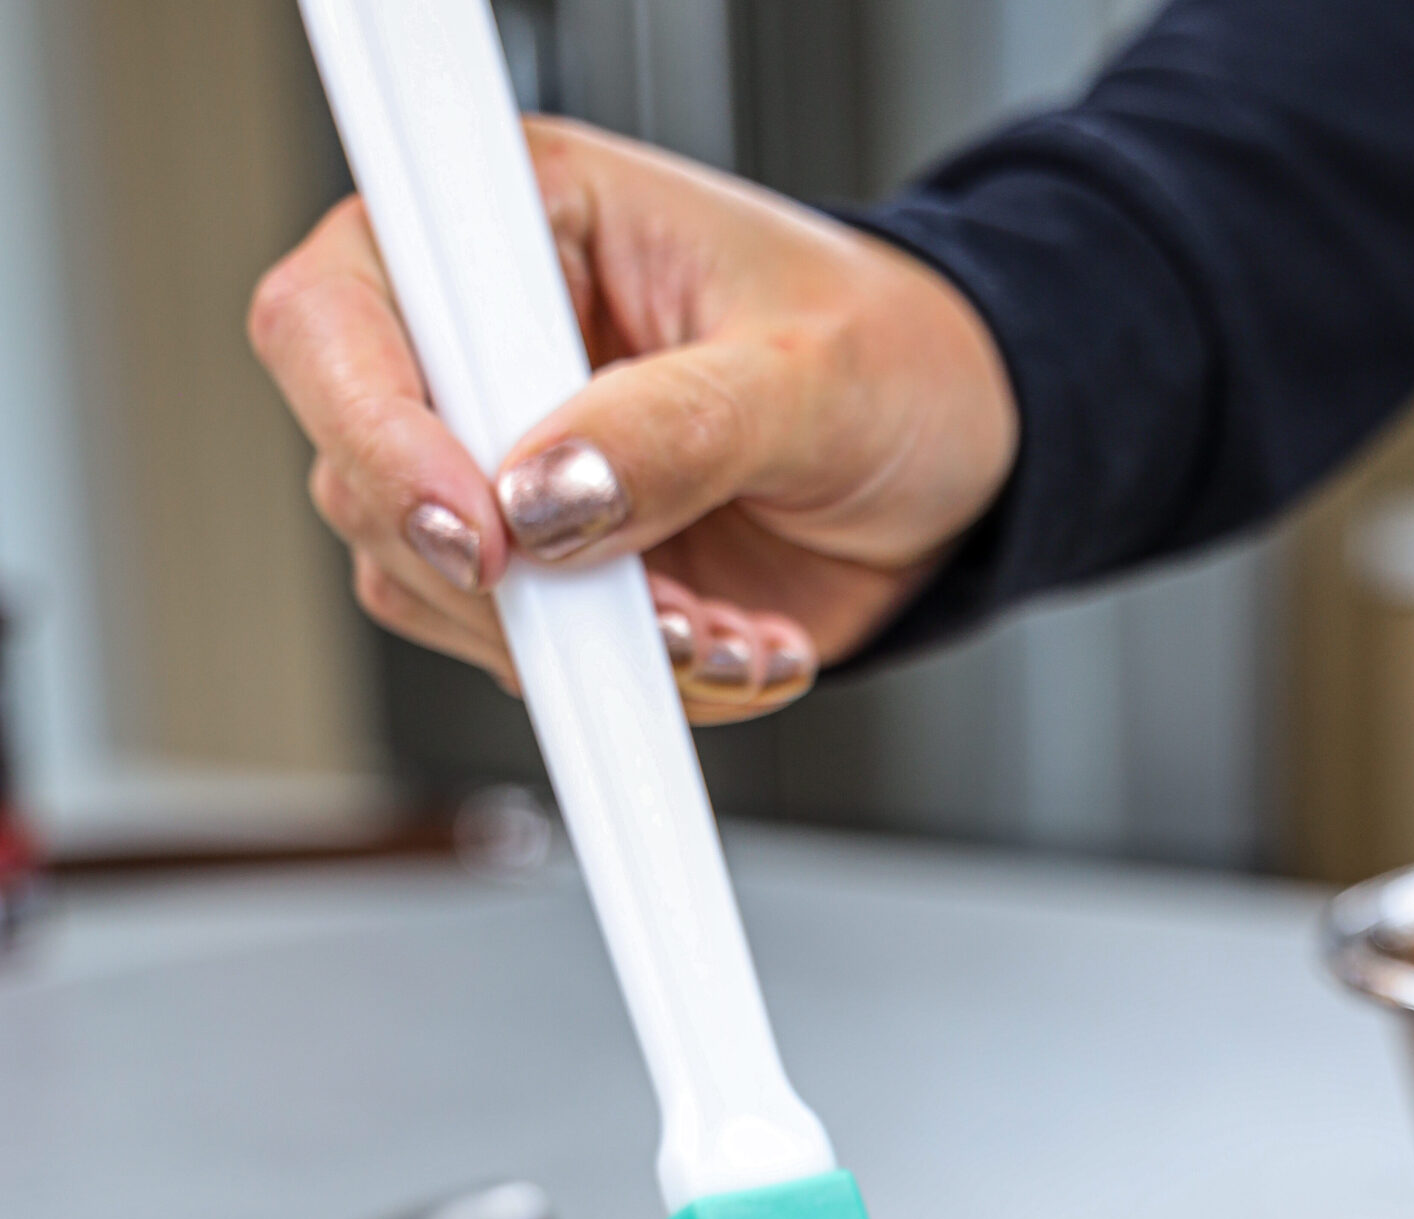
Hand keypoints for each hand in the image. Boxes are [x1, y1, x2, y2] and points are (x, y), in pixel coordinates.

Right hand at [248, 120, 1017, 723]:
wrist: (964, 465)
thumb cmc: (896, 360)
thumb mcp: (808, 376)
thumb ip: (675, 431)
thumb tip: (548, 498)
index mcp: (521, 226)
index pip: (340, 311)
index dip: (378, 432)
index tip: (485, 533)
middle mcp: (486, 349)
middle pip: (366, 485)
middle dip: (511, 581)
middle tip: (648, 607)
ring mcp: (509, 477)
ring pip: (438, 599)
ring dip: (592, 648)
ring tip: (724, 624)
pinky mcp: (556, 579)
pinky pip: (537, 667)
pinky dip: (641, 688)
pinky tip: (733, 642)